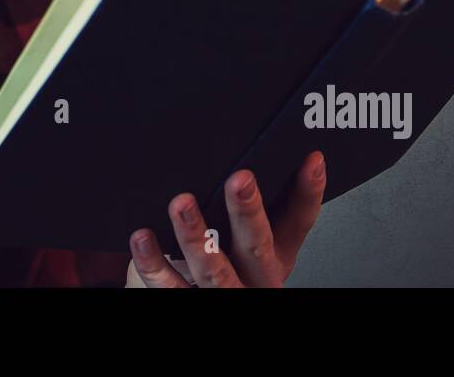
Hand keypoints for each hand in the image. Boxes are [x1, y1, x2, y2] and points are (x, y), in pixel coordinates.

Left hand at [125, 150, 325, 287]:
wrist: (214, 303)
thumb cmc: (236, 265)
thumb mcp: (260, 237)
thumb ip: (262, 205)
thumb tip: (258, 150)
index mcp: (278, 255)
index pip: (300, 222)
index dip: (308, 192)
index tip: (311, 159)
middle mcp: (256, 276)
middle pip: (256, 247)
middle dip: (248, 213)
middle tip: (240, 179)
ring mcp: (225, 292)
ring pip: (214, 270)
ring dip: (196, 237)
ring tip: (182, 204)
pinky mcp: (191, 302)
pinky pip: (171, 286)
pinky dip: (154, 262)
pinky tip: (143, 238)